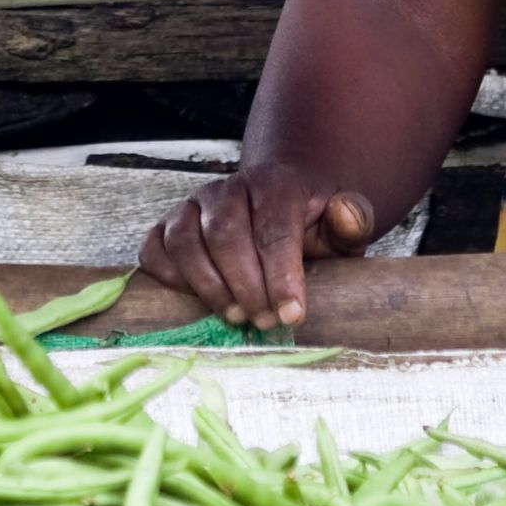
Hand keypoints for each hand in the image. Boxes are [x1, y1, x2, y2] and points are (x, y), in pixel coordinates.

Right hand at [142, 166, 376, 331]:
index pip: (274, 228)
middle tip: (266, 322)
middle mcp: (227, 189)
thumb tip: (346, 216)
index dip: (282, 275)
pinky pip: (154, 250)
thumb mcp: (341, 226)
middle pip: (225, 235)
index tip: (292, 314)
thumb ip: (351, 221)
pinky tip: (198, 300)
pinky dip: (169, 278)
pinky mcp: (166, 226)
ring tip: (236, 317)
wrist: (277, 208)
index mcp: (274, 184)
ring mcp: (193, 207)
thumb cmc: (311, 227)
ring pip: (185, 242)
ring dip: (209, 286)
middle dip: (246, 286)